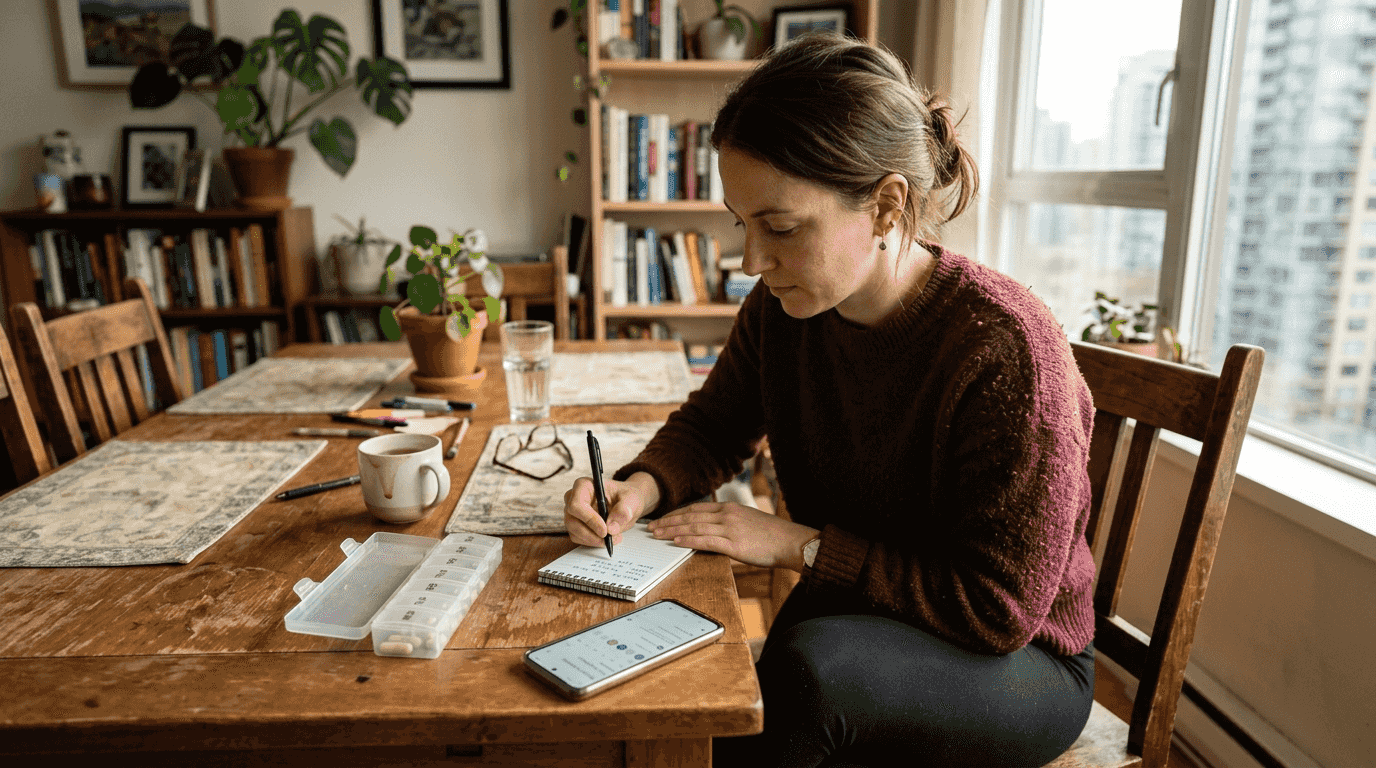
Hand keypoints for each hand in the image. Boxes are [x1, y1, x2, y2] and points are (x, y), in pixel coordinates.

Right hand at [563, 471, 658, 547]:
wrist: (627, 503)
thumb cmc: (626, 496)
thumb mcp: (631, 499)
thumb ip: (623, 510)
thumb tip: (611, 527)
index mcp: (584, 486)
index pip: (576, 504)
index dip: (589, 519)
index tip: (604, 530)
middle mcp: (574, 498)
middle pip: (572, 520)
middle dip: (591, 534)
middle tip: (609, 538)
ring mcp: (573, 513)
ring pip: (574, 532)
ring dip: (593, 539)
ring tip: (614, 537)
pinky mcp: (576, 525)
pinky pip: (578, 538)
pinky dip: (593, 542)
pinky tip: (607, 538)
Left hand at [646, 501, 818, 570]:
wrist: (791, 542)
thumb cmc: (772, 536)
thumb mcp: (748, 522)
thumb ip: (730, 523)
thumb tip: (713, 529)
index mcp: (730, 508)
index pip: (696, 508)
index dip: (677, 513)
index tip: (663, 518)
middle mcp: (727, 514)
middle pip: (691, 516)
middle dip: (669, 521)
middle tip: (652, 527)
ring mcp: (730, 528)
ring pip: (694, 526)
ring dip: (672, 530)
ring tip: (657, 535)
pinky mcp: (734, 544)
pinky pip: (705, 541)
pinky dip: (688, 540)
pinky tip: (675, 541)